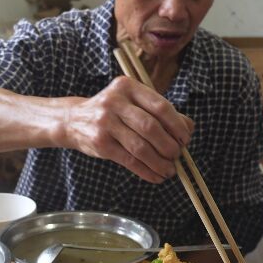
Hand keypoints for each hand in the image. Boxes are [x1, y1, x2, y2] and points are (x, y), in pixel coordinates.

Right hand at [63, 76, 193, 182]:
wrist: (73, 120)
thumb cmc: (112, 112)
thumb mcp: (133, 102)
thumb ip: (160, 111)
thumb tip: (188, 128)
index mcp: (128, 86)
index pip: (160, 106)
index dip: (177, 125)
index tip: (185, 139)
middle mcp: (115, 102)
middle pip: (151, 127)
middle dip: (169, 145)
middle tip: (177, 156)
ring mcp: (105, 122)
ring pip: (141, 147)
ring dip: (160, 162)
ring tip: (169, 170)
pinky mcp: (100, 143)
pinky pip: (129, 160)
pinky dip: (147, 171)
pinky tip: (155, 176)